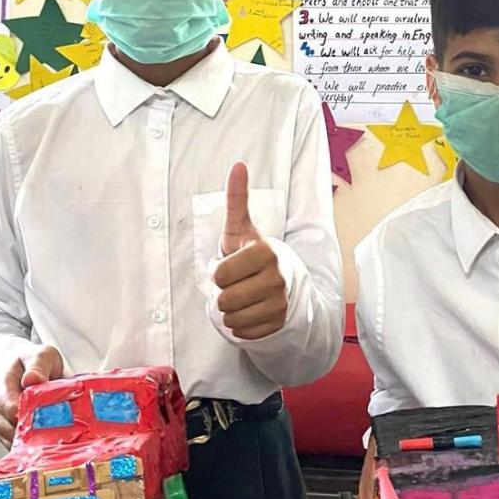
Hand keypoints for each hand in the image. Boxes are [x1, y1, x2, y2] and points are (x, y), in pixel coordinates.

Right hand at [0, 345, 63, 448]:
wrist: (24, 366)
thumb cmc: (33, 362)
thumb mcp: (41, 355)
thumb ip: (37, 366)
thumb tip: (32, 380)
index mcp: (3, 386)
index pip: (10, 408)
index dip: (28, 417)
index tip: (48, 421)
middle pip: (9, 429)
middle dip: (32, 433)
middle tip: (55, 435)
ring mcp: (0, 420)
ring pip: (11, 441)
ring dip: (32, 443)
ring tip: (53, 441)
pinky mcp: (7, 431)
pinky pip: (16, 446)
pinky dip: (31, 447)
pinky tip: (47, 445)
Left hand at [213, 162, 287, 340]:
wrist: (278, 282)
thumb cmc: (250, 254)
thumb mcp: (240, 229)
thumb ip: (237, 199)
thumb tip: (238, 165)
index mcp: (266, 253)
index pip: (221, 275)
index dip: (219, 273)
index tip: (230, 266)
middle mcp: (277, 279)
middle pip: (226, 299)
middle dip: (223, 294)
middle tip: (236, 284)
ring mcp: (280, 303)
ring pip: (233, 318)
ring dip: (229, 311)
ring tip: (241, 297)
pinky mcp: (278, 324)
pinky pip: (244, 333)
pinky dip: (240, 326)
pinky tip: (249, 312)